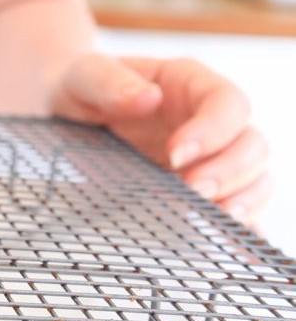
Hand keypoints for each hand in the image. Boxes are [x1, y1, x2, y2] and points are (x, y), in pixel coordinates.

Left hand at [49, 53, 270, 227]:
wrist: (66, 110)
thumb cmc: (81, 88)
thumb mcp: (84, 75)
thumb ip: (109, 82)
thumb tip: (148, 98)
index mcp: (190, 85)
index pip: (227, 103)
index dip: (214, 130)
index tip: (176, 154)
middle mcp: (211, 121)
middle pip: (252, 144)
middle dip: (230, 172)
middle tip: (191, 191)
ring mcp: (211, 157)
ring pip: (255, 178)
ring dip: (243, 201)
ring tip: (212, 218)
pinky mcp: (202, 187)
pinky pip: (237, 208)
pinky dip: (238, 228)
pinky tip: (228, 245)